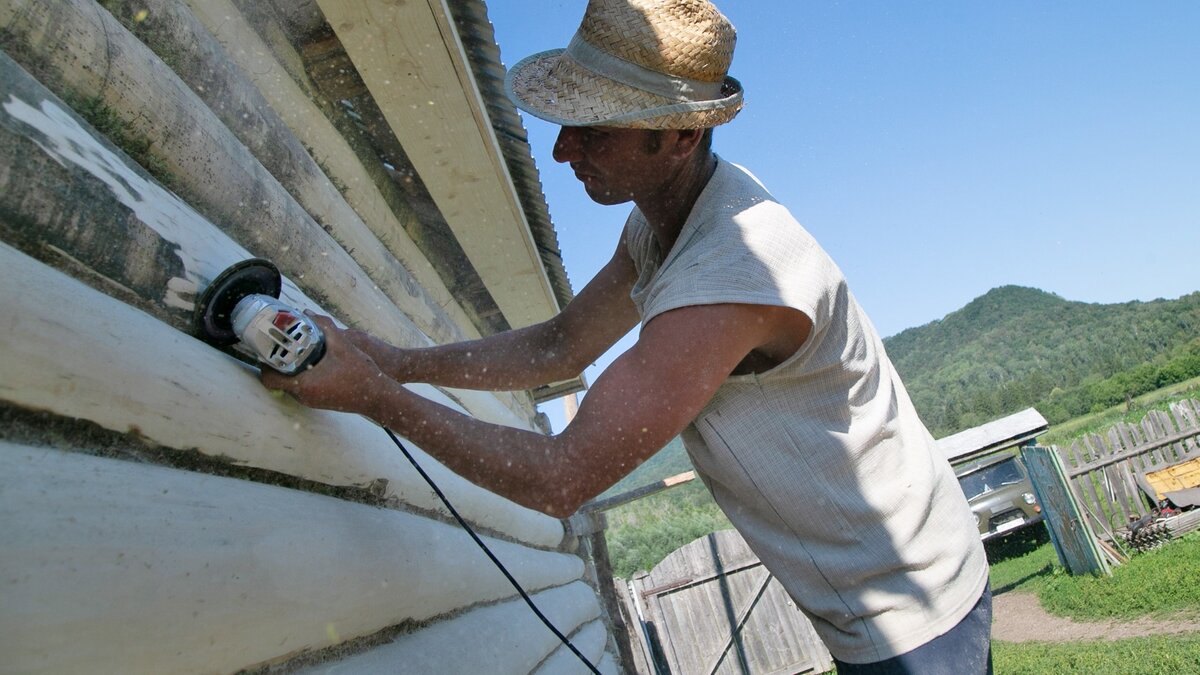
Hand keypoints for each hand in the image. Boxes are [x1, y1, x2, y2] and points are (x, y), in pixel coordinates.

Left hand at [259, 312, 388, 413]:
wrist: (378, 396)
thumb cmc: (361, 373)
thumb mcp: (343, 345)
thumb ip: (323, 327)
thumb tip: (307, 312)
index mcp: (305, 384)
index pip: (269, 379)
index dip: (264, 364)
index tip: (267, 350)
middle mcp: (304, 396)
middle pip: (278, 381)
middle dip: (277, 363)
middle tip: (278, 346)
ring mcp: (311, 401)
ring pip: (290, 384)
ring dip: (289, 369)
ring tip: (294, 351)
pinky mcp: (319, 401)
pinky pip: (301, 388)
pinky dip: (300, 375)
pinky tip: (311, 362)